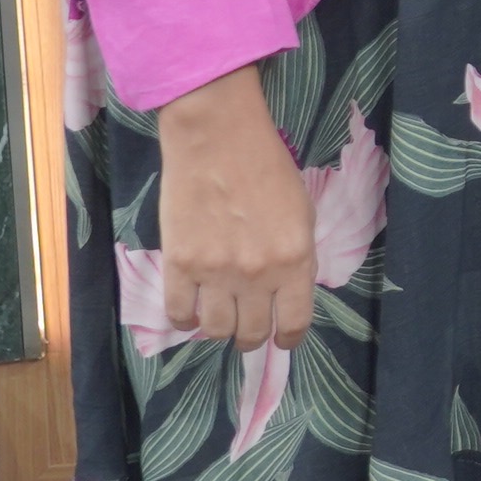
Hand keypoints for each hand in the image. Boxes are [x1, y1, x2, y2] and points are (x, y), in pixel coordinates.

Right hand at [155, 67, 316, 349]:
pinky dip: (184, 320)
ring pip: (216, 330)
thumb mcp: (302, 213)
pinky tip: (190, 314)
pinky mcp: (180, 264)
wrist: (218, 139)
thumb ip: (296, 257)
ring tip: (219, 322)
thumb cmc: (268, 169)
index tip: (282, 341)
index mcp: (295, 260)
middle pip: (251, 332)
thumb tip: (286, 292)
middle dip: (252, 338)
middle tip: (248, 333)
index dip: (288, 339)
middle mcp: (257, 274)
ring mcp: (215, 272)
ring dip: (219, 332)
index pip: (293, 322)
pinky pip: (178, 312)